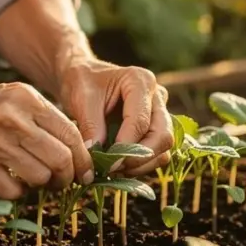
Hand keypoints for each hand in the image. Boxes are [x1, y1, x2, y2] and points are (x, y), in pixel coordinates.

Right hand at [0, 79, 93, 199]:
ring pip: (39, 177)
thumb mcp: (18, 96)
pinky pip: (12, 190)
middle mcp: (12, 119)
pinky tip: (16, 183)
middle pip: (59, 159)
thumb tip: (78, 148)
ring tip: (40, 180)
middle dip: (68, 176)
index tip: (86, 172)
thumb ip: (46, 117)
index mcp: (27, 99)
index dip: (84, 159)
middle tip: (65, 180)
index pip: (70, 134)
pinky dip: (19, 192)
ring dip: (44, 184)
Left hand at [58, 59, 173, 177]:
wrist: (84, 77)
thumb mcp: (82, 99)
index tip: (108, 163)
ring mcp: (160, 112)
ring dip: (142, 164)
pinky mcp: (156, 127)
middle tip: (113, 168)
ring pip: (164, 148)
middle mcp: (157, 96)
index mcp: (140, 81)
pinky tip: (120, 165)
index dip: (126, 146)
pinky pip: (157, 152)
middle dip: (140, 158)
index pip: (141, 121)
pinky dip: (141, 164)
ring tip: (114, 168)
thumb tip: (97, 156)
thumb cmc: (83, 82)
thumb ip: (91, 126)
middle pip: (163, 136)